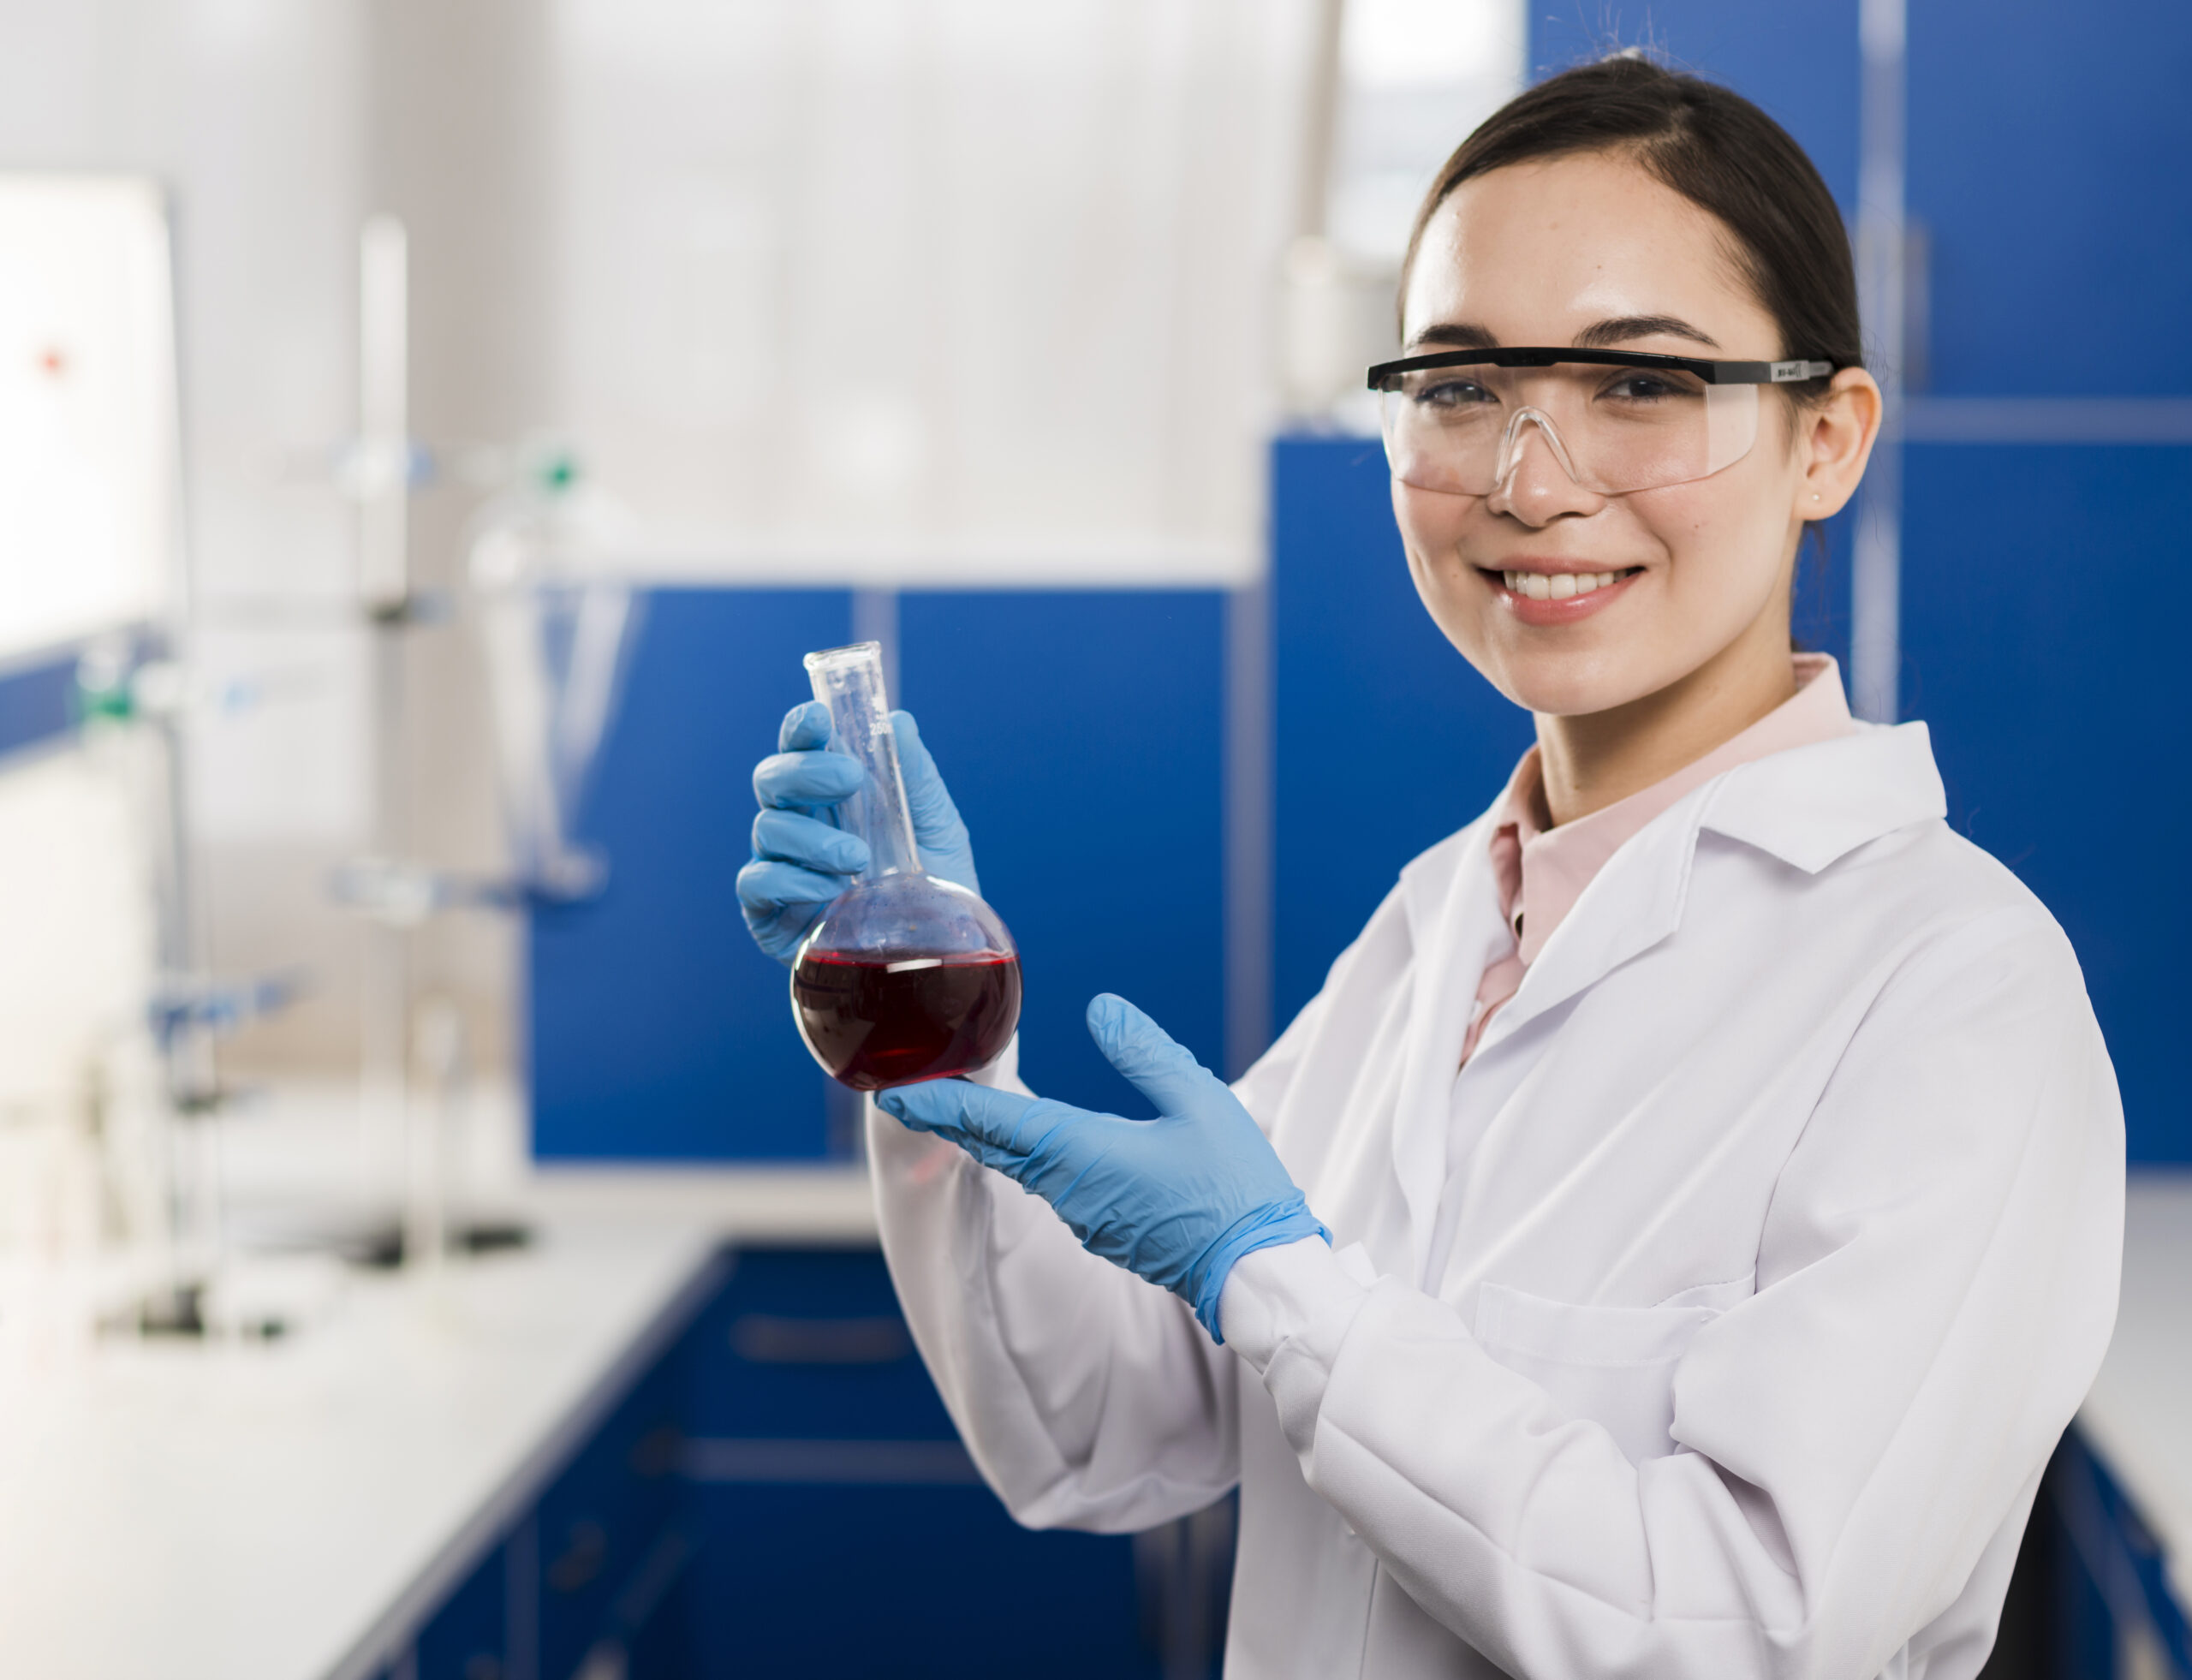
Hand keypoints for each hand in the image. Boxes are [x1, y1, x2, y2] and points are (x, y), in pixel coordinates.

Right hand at [736, 700, 980, 964]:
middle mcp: (798, 825)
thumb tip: (897, 722)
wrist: (938, 958)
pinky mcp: (768, 914)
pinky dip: (792, 880)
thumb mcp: (937, 825)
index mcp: (831, 796)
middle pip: (771, 780)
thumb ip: (915, 774)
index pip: (802, 749)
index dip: (801, 728)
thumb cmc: (935, 884)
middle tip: (850, 779)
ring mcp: (780, 867)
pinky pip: (757, 882)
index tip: (818, 717)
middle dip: (805, 771)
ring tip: (857, 858)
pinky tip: (831, 890)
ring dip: (812, 836)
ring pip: (766, 828)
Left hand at [877, 994, 1326, 1341]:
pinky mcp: (1107, 1229)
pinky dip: (1026, 1154)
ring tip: (960, 1103)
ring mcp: (1085, 1216)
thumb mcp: (1200, 1103)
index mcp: (1081, 1155)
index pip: (992, 1123)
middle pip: (994, 1145)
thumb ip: (1146, 1053)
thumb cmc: (1233, 1188)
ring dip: (988, 1135)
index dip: (939, 1104)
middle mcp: (1069, 1190)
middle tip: (910, 1091)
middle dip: (950, 1117)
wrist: (1259, 1277)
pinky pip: (1052, 1183)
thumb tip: (1100, 1008)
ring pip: (1022, 1165)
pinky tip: (1032, 1139)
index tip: (891, 1092)